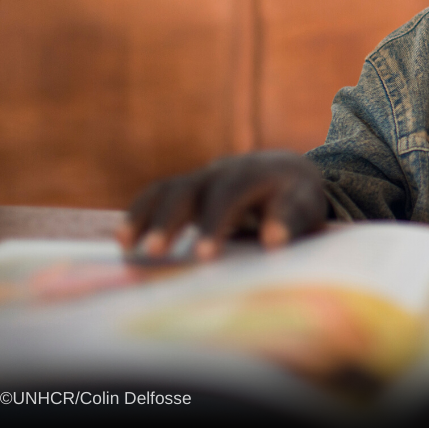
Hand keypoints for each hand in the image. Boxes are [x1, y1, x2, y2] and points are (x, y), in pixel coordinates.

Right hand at [116, 150, 327, 260]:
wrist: (286, 172)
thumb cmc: (296, 198)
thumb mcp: (304, 208)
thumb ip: (290, 221)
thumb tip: (273, 241)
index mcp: (254, 174)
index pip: (229, 193)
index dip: (214, 222)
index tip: (203, 256)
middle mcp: (222, 171)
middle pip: (189, 189)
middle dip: (170, 220)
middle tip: (155, 252)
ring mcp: (200, 177)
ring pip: (167, 190)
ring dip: (146, 216)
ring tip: (128, 248)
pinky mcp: (187, 188)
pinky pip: (157, 195)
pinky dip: (138, 214)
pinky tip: (124, 242)